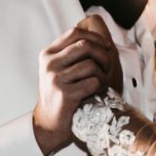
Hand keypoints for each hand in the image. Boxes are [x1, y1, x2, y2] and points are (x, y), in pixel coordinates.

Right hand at [32, 14, 119, 155]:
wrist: (48, 122)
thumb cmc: (59, 94)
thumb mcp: (59, 69)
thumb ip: (72, 54)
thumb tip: (101, 40)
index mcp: (48, 54)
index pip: (74, 33)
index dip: (95, 37)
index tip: (106, 47)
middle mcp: (49, 64)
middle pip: (84, 45)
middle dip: (102, 54)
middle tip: (107, 67)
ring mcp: (55, 79)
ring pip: (91, 65)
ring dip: (103, 75)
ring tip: (101, 83)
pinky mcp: (64, 94)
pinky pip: (93, 83)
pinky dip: (100, 87)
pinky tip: (96, 93)